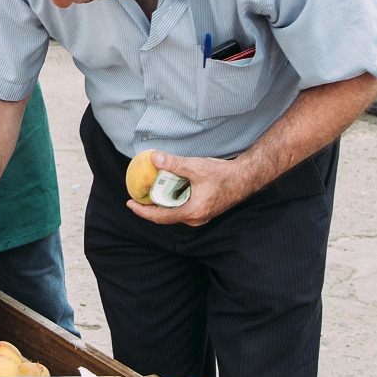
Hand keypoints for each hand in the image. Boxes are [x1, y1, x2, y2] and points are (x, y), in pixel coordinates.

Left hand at [126, 150, 252, 226]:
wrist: (246, 178)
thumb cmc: (223, 174)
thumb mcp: (196, 167)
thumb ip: (174, 164)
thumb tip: (153, 158)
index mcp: (192, 212)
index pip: (160, 217)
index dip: (142, 212)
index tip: (129, 203)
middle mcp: (195, 219)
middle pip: (166, 217)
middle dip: (150, 207)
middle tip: (137, 195)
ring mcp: (200, 217)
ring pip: (174, 213)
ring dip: (161, 204)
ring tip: (149, 192)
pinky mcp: (204, 211)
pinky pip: (182, 210)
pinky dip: (172, 202)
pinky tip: (167, 189)